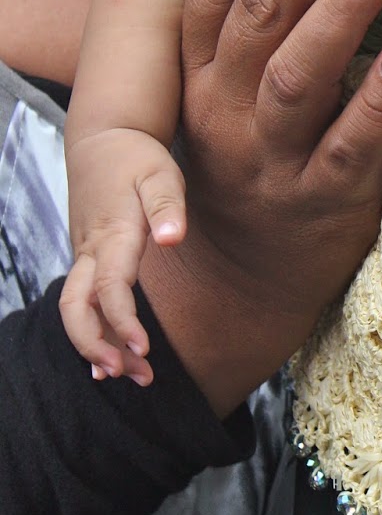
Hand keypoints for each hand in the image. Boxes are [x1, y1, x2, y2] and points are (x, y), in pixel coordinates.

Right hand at [61, 130, 185, 385]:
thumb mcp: (160, 172)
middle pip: (77, 308)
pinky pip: (81, 302)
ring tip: (133, 375)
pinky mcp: (86, 258)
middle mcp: (91, 250)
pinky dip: (93, 331)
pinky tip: (110, 359)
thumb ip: (167, 205)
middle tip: (129, 375)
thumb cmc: (137, 157)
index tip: (144, 349)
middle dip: (97, 346)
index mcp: (112, 233)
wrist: (103, 139)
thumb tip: (171, 239)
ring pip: (77, 310)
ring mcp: (84, 255)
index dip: (122, 321)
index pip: (110, 287)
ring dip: (98, 346)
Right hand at [137, 0, 381, 415]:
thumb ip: (250, 23)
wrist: (238, 281)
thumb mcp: (226, 92)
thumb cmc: (247, 161)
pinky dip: (377, 101)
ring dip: (340, 10)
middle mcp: (227, 110)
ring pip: (297, 76)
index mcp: (201, 74)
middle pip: (259, 15)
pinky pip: (350, 147)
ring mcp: (272, 159)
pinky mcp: (322, 202)